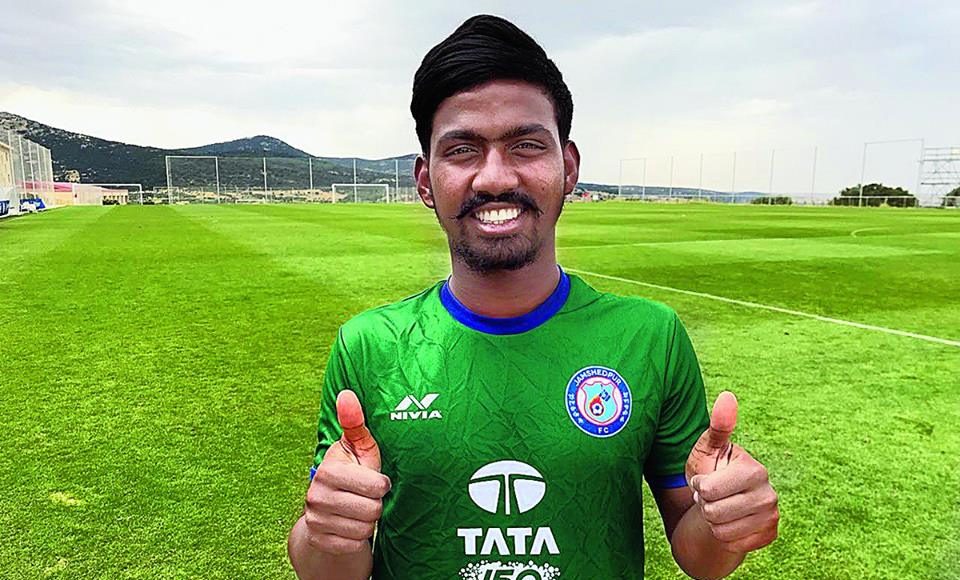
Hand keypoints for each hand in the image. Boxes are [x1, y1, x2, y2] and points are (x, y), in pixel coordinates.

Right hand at [303, 390, 390, 554]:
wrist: (327, 514)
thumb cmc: (352, 474)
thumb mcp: (358, 449)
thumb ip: (355, 424)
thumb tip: (347, 393)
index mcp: (328, 470)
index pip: (376, 486)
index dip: (382, 484)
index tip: (375, 480)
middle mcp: (316, 495)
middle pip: (373, 509)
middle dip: (375, 504)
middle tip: (366, 497)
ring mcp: (316, 520)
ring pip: (365, 529)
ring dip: (368, 522)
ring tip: (359, 510)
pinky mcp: (319, 541)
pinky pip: (354, 544)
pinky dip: (358, 538)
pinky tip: (351, 526)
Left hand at [685, 391, 778, 552]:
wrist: (721, 500)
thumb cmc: (712, 468)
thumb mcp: (709, 447)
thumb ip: (719, 425)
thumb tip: (727, 396)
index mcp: (755, 470)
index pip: (709, 490)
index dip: (699, 486)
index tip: (705, 479)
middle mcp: (770, 495)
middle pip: (713, 512)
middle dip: (705, 504)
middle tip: (711, 495)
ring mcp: (771, 517)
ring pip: (721, 531)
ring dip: (712, 521)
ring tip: (718, 506)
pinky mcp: (769, 536)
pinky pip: (731, 544)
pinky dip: (723, 536)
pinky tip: (729, 521)